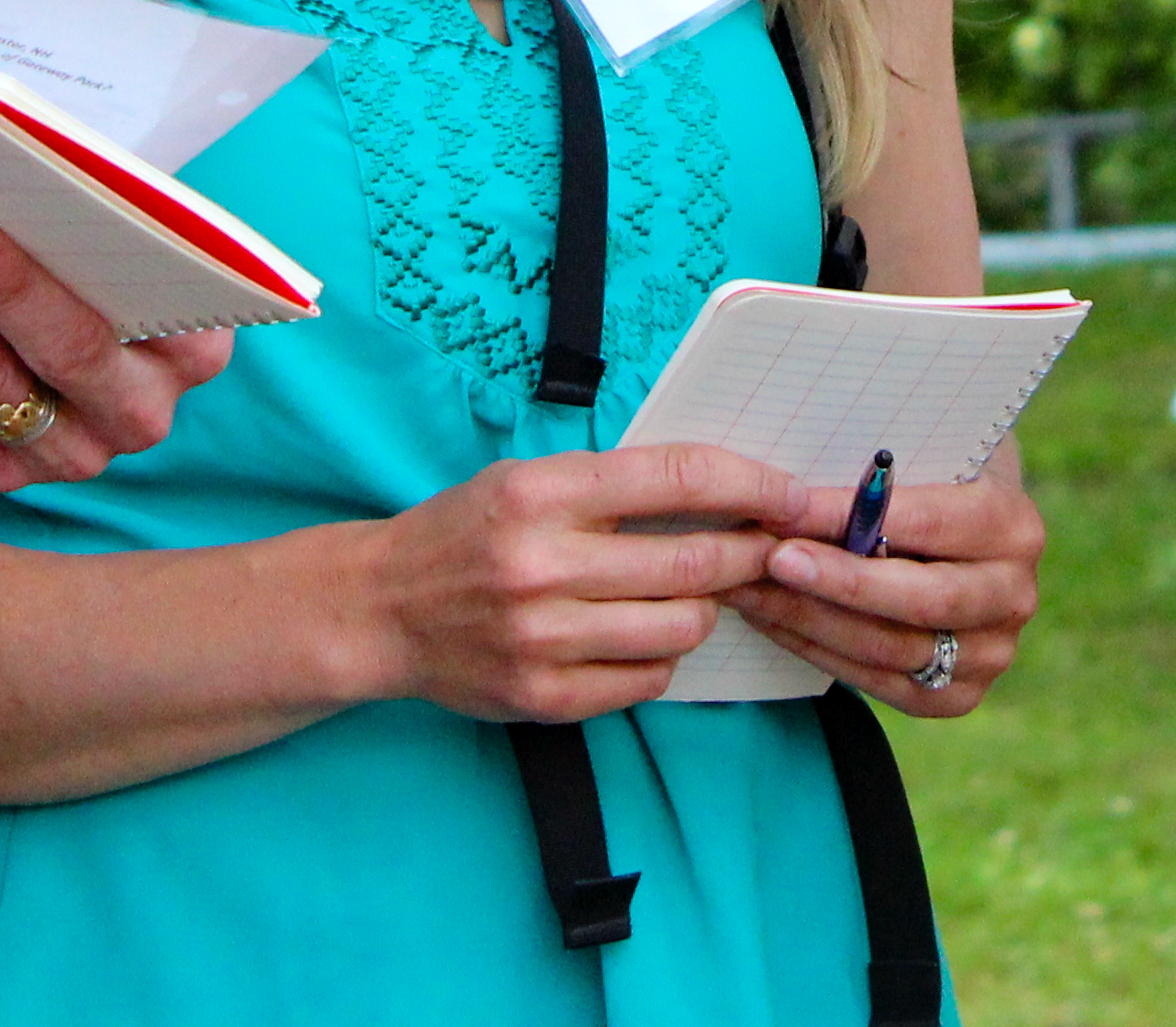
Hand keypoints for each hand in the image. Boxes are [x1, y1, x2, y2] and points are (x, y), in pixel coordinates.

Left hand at [0, 213, 241, 493]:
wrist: (68, 319)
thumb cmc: (96, 255)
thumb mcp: (120, 229)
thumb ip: (94, 210)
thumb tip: (11, 168)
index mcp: (193, 347)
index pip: (128, 315)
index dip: (37, 276)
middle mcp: (140, 413)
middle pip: (59, 355)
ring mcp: (72, 455)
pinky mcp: (6, 475)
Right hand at [362, 445, 819, 722]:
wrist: (382, 608)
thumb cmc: (465, 532)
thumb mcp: (528, 480)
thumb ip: (613, 487)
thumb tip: (720, 494)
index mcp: (542, 493)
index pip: (677, 481)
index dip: (751, 487)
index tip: (794, 496)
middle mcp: (542, 565)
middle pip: (692, 563)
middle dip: (749, 556)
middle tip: (771, 551)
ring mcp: (543, 639)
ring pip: (679, 630)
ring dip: (704, 611)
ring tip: (692, 596)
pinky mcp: (544, 697)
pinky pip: (646, 683)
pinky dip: (662, 660)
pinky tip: (641, 638)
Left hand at [723, 459, 1044, 717]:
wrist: (959, 532)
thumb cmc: (926, 477)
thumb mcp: (918, 454)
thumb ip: (877, 471)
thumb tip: (790, 480)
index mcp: (1014, 525)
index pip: (930, 522)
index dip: (854, 517)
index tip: (786, 506)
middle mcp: (1014, 595)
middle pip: (922, 599)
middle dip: (838, 581)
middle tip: (771, 559)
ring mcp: (991, 654)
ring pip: (892, 648)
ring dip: (812, 618)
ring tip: (751, 588)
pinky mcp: (956, 694)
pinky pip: (879, 682)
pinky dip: (819, 650)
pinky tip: (773, 620)